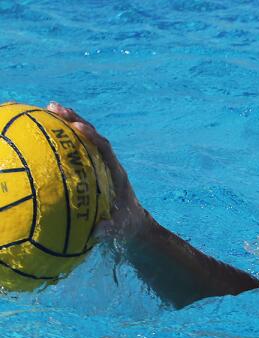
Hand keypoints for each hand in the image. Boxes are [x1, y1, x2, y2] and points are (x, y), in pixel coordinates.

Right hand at [46, 102, 150, 239]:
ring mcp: (100, 164)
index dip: (92, 137)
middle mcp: (109, 164)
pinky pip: (76, 150)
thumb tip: (98, 231)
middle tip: (54, 107)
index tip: (78, 128)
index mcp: (116, 173)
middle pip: (93, 135)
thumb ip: (110, 229)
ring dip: (68, 123)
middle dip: (75, 120)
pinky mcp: (92, 168)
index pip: (105, 149)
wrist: (134, 224)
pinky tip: (44, 134)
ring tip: (48, 109)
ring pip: (84, 139)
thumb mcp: (120, 229)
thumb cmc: (127, 225)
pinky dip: (63, 140)